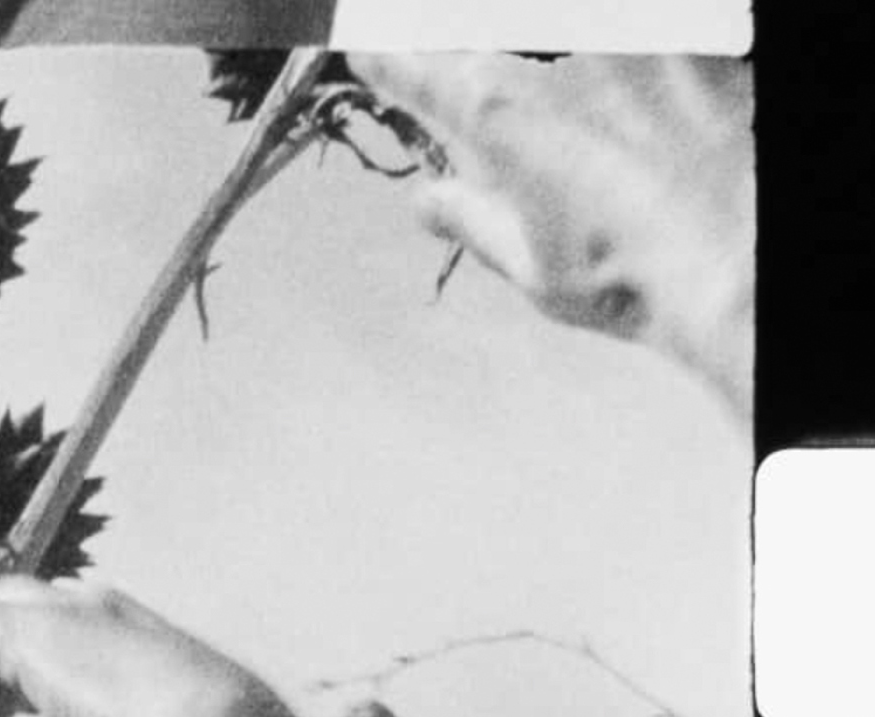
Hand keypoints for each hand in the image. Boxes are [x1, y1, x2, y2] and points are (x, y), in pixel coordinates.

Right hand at [349, 53, 753, 417]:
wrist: (744, 268)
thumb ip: (470, 219)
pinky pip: (653, 44)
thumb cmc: (634, 278)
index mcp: (501, 116)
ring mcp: (630, 41)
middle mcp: (559, 61)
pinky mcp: (695, 41)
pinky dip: (638, 68)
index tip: (368, 47)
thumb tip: (427, 201)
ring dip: (570, 77)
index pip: (418, 69)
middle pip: (495, 49)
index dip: (388, 60)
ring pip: (571, 47)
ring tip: (588, 162)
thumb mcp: (530, 267)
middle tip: (504, 127)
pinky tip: (645, 128)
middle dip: (475, 68)